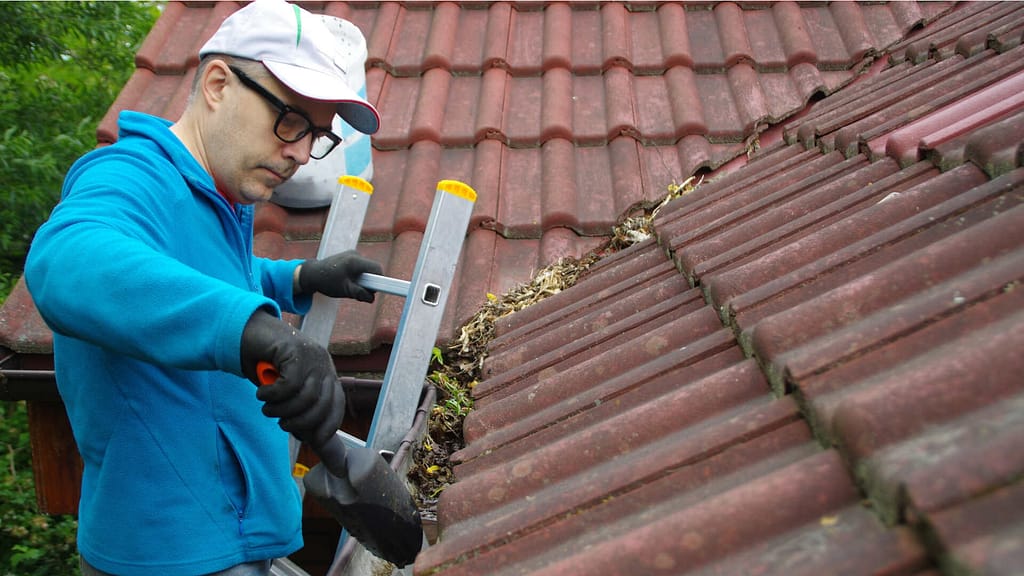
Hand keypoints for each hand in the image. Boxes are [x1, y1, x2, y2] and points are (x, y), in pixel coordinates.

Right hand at [240, 310, 344, 448]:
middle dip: (301, 422)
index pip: (337, 403)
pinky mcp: (295, 350)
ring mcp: (311, 355)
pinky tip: (262, 393)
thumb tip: (310, 437)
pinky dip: (273, 395)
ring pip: (305, 397)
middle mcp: (323, 362)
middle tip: (282, 424)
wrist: (246, 332)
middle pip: (323, 404)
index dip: (329, 424)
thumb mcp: (286, 389)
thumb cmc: (265, 364)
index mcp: (325, 372)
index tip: (315, 440)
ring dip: (282, 410)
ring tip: (267, 408)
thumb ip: (299, 407)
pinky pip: (289, 385)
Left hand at [298, 250, 382, 302]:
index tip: (380, 289)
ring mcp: (352, 254)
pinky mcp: (350, 257)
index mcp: (355, 262)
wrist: (311, 274)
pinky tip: (348, 281)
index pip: (376, 269)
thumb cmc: (326, 282)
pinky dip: (358, 276)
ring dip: (363, 280)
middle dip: (370, 282)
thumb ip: (360, 294)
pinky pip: (361, 268)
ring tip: (351, 286)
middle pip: (372, 270)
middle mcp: (355, 255)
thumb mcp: (345, 291)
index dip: (379, 280)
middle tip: (360, 292)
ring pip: (367, 270)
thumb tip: (372, 298)